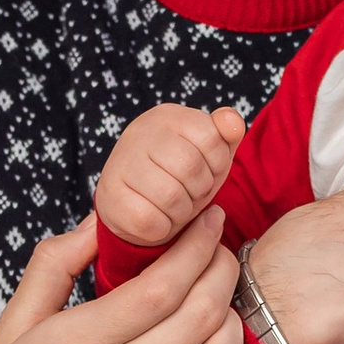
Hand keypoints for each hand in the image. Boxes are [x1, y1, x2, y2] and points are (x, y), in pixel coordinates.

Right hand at [0, 215, 243, 343]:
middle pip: (198, 316)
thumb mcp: (9, 331)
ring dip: (233, 331)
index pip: (160, 284)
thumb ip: (53, 267)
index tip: (211, 221)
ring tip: (221, 313)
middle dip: (224, 273)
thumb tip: (99, 221)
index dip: (197, 246)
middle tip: (224, 254)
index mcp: (73, 343)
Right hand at [95, 101, 246, 248]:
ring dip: (182, 211)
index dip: (217, 164)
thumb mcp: (210, 153)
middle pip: (190, 167)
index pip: (211, 138)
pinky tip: (157, 219)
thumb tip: (233, 122)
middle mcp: (140, 132)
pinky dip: (162, 228)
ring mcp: (120, 163)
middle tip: (191, 193)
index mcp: (168, 116)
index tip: (207, 170)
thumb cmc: (181, 176)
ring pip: (170, 196)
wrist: (137, 205)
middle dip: (200, 190)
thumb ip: (226, 134)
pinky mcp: (110, 196)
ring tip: (176, 207)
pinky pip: (149, 220)